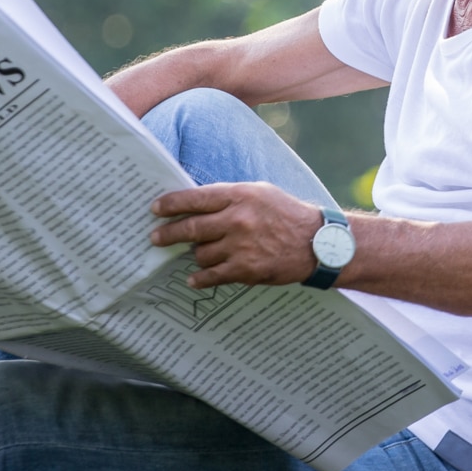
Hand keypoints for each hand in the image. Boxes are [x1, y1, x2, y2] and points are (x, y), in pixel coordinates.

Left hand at [149, 183, 324, 288]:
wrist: (317, 243)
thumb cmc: (287, 214)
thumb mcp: (260, 193)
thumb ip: (230, 197)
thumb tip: (197, 203)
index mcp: (240, 195)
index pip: (195, 198)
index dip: (171, 204)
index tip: (155, 208)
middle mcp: (237, 219)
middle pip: (190, 228)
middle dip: (167, 234)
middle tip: (155, 237)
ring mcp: (240, 246)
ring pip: (200, 253)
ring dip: (195, 254)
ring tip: (197, 253)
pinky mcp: (245, 269)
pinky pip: (211, 276)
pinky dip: (199, 278)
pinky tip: (193, 278)